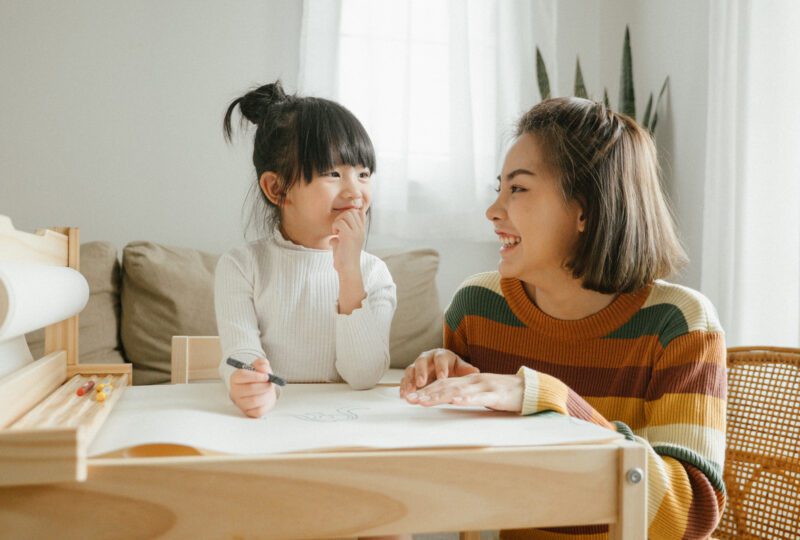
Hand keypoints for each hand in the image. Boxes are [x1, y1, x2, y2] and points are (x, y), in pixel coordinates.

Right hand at [229, 358, 278, 417]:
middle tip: (270, 383)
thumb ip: (261, 363)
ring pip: (254, 400)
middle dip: (264, 385)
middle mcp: (235, 391)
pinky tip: (266, 398)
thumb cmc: (260, 378)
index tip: (266, 376)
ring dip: (266, 394)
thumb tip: (263, 368)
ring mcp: (240, 403)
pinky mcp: (248, 412)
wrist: (263, 391)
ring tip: (268, 390)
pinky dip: (266, 403)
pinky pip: (258, 410)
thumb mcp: (260, 367)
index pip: (242, 375)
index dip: (256, 376)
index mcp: (235, 378)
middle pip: (249, 388)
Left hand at [331, 208, 365, 273]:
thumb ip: (341, 239)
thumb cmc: (344, 260)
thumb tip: (333, 238)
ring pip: (347, 214)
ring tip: (336, 232)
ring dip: (338, 221)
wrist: (348, 269)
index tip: (341, 225)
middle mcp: (361, 230)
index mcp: (361, 231)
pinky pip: (340, 222)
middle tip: (337, 229)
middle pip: (352, 211)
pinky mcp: (349, 235)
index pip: (359, 213)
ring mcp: (356, 232)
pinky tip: (335, 235)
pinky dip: (335, 227)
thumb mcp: (344, 246)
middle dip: (341, 216)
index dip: (348, 215)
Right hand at [399, 348, 479, 397]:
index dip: (441, 367)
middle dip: (421, 372)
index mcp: (441, 355)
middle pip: (421, 361)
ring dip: (409, 381)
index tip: (442, 377)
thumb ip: (467, 370)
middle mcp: (427, 358)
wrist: (444, 370)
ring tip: (410, 391)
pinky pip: (405, 380)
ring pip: (410, 370)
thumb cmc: (453, 368)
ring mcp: (417, 367)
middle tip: (422, 383)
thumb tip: (476, 371)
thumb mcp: (461, 368)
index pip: (440, 358)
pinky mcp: (410, 376)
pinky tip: (404, 396)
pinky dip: (403, 387)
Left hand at [404, 372, 524, 412]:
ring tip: (424, 401)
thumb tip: (447, 399)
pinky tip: (455, 401)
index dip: (425, 390)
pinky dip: (466, 399)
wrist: (528, 388)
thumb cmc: (503, 393)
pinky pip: (479, 397)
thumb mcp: (480, 392)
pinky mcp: (495, 395)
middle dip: (426, 393)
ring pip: (458, 391)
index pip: (443, 384)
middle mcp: (473, 381)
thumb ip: (464, 393)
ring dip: (439, 396)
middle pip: (446, 386)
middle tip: (409, 399)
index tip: (409, 397)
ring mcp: (483, 387)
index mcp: (468, 381)